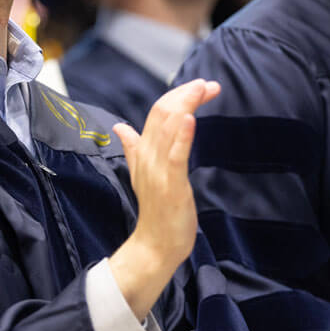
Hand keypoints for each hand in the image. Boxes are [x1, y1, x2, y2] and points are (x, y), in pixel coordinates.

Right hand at [109, 79, 219, 319]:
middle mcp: (148, 156)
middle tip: (209, 84)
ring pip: (168, 128)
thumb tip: (120, 126)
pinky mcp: (170, 184)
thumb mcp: (145, 174)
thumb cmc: (157, 212)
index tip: (201, 86)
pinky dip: (183, 135)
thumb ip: (133, 148)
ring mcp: (158, 170)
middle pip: (163, 114)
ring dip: (186, 105)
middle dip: (186, 94)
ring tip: (202, 88)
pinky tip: (191, 119)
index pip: (157, 112)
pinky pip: (176, 156)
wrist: (155, 245)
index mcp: (143, 152)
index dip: (178, 95)